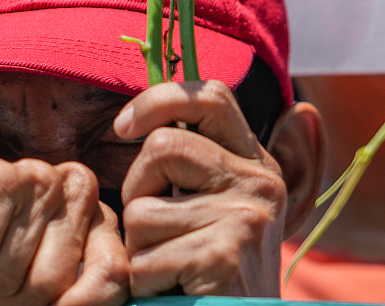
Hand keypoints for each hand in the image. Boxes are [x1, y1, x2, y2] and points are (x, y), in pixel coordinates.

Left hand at [111, 81, 290, 297]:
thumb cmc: (214, 278)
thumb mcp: (223, 212)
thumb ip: (208, 164)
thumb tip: (213, 115)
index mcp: (259, 166)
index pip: (212, 97)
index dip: (159, 100)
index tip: (123, 127)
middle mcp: (261, 184)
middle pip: (162, 147)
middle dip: (137, 190)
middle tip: (155, 230)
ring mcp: (245, 218)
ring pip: (141, 210)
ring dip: (139, 250)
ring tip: (171, 269)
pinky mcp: (222, 256)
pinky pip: (144, 260)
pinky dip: (145, 285)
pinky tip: (175, 292)